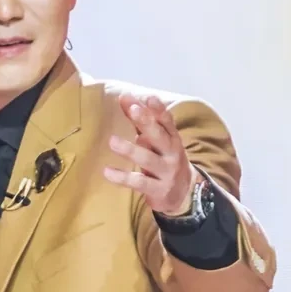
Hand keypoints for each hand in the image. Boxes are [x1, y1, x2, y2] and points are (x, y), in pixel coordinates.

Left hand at [103, 95, 197, 215]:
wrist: (183, 193)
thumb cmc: (164, 160)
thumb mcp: (157, 142)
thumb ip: (140, 121)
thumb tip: (124, 98)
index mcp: (172, 139)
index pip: (167, 121)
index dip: (158, 109)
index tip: (148, 97)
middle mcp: (172, 154)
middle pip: (159, 136)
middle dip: (147, 122)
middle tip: (133, 110)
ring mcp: (166, 172)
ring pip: (148, 159)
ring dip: (130, 150)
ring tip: (112, 141)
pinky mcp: (157, 190)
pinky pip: (138, 182)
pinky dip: (122, 177)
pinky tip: (107, 172)